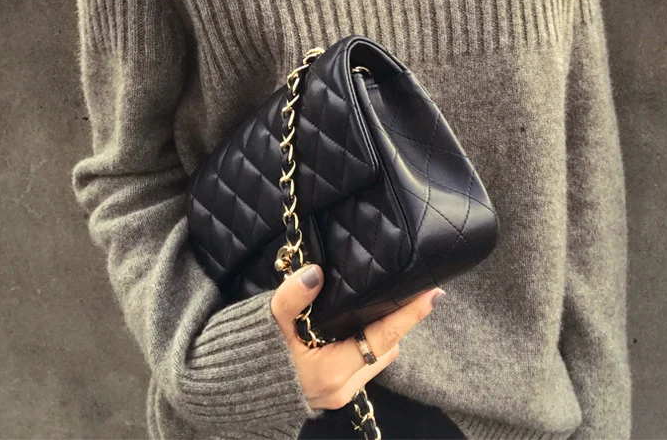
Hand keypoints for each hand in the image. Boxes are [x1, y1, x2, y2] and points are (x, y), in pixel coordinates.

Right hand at [270, 264, 444, 409]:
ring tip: (383, 304)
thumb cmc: (254, 352)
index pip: (383, 337)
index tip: (432, 293)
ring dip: (381, 334)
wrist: (234, 388)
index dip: (409, 315)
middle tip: (406, 292)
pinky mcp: (336, 392)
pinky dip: (367, 344)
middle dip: (396, 323)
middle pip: (386, 349)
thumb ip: (292, 296)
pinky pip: (364, 365)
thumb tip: (315, 272)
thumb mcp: (270, 320)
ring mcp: (341, 394)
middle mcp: (343, 387)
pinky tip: (359, 324)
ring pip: (378, 358)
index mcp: (332, 370)